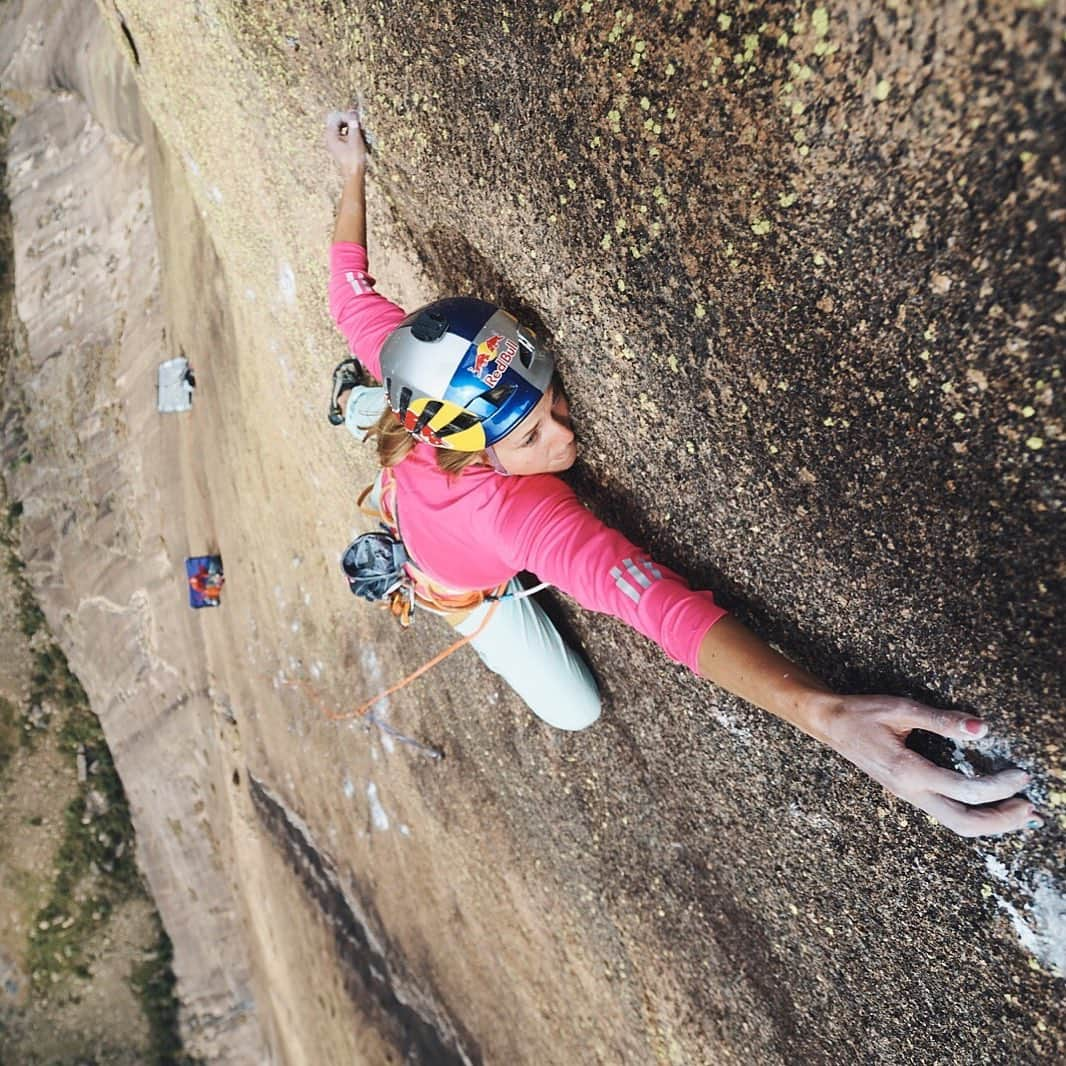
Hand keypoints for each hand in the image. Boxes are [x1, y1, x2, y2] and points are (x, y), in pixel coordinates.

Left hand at [325, 108, 368, 175]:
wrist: (354, 176)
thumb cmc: (354, 159)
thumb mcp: (355, 139)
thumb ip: (353, 124)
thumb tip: (353, 112)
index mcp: (331, 135)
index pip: (337, 117)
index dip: (348, 116)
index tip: (357, 122)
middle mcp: (330, 138)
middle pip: (338, 122)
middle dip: (350, 122)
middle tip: (360, 127)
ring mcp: (335, 143)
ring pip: (343, 129)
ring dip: (353, 129)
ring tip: (362, 134)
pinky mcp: (340, 148)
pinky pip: (346, 137)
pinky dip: (353, 136)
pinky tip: (361, 141)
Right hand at [820, 695, 1038, 836]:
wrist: (829, 724)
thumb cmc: (861, 713)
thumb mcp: (900, 708)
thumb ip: (941, 720)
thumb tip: (981, 727)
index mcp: (909, 772)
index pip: (965, 790)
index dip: (999, 786)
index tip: (1021, 774)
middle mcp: (910, 792)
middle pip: (964, 823)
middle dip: (1002, 820)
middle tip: (1031, 808)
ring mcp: (909, 796)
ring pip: (957, 824)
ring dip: (992, 824)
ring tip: (1020, 815)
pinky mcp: (910, 793)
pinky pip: (948, 814)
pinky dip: (975, 816)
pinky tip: (991, 809)